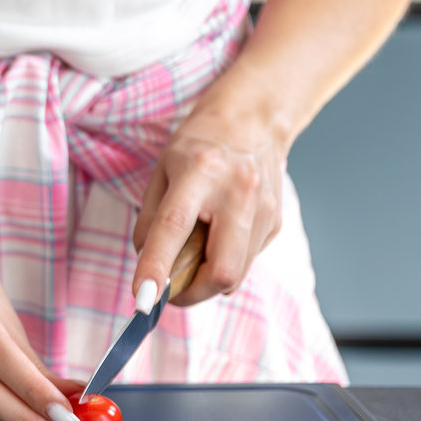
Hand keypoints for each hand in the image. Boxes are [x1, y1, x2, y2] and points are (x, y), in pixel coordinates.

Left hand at [133, 98, 286, 308]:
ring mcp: (264, 209)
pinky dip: (224, 263)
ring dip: (207, 281)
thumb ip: (150, 221)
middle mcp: (238, 192)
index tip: (144, 299)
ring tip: (192, 258)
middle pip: (222, 269)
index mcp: (200, 171)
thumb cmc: (198, 145)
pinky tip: (217, 238)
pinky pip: (246, 261)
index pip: (174, 228)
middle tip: (171, 291)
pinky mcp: (276, 222)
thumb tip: (147, 268)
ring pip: (237, 274)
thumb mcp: (161, 171)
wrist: (253, 121)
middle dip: (193, 293)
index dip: (157, 268)